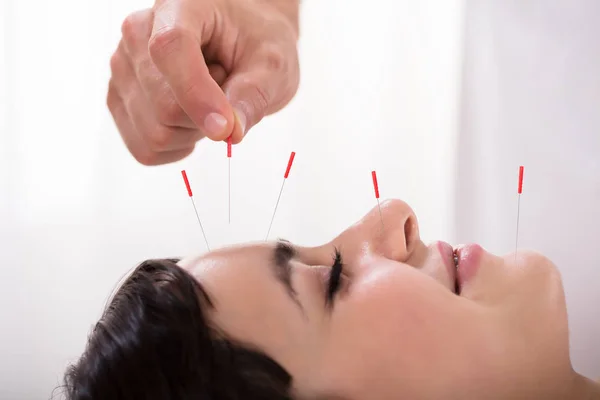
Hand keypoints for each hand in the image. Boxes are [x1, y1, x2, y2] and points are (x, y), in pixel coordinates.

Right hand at [108, 0, 299, 164]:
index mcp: (179, 5)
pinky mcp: (119, 99)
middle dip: (205, 117)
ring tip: (207, 99)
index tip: (225, 128)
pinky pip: (145, 149)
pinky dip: (176, 147)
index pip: (170, 49)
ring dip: (192, 132)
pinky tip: (190, 120)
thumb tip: (231, 132)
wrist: (239, 43)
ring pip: (154, 132)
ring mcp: (121, 68)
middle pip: (164, 105)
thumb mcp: (273, 64)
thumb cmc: (256, 44)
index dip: (195, 94)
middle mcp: (137, 33)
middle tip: (226, 92)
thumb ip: (253, 94)